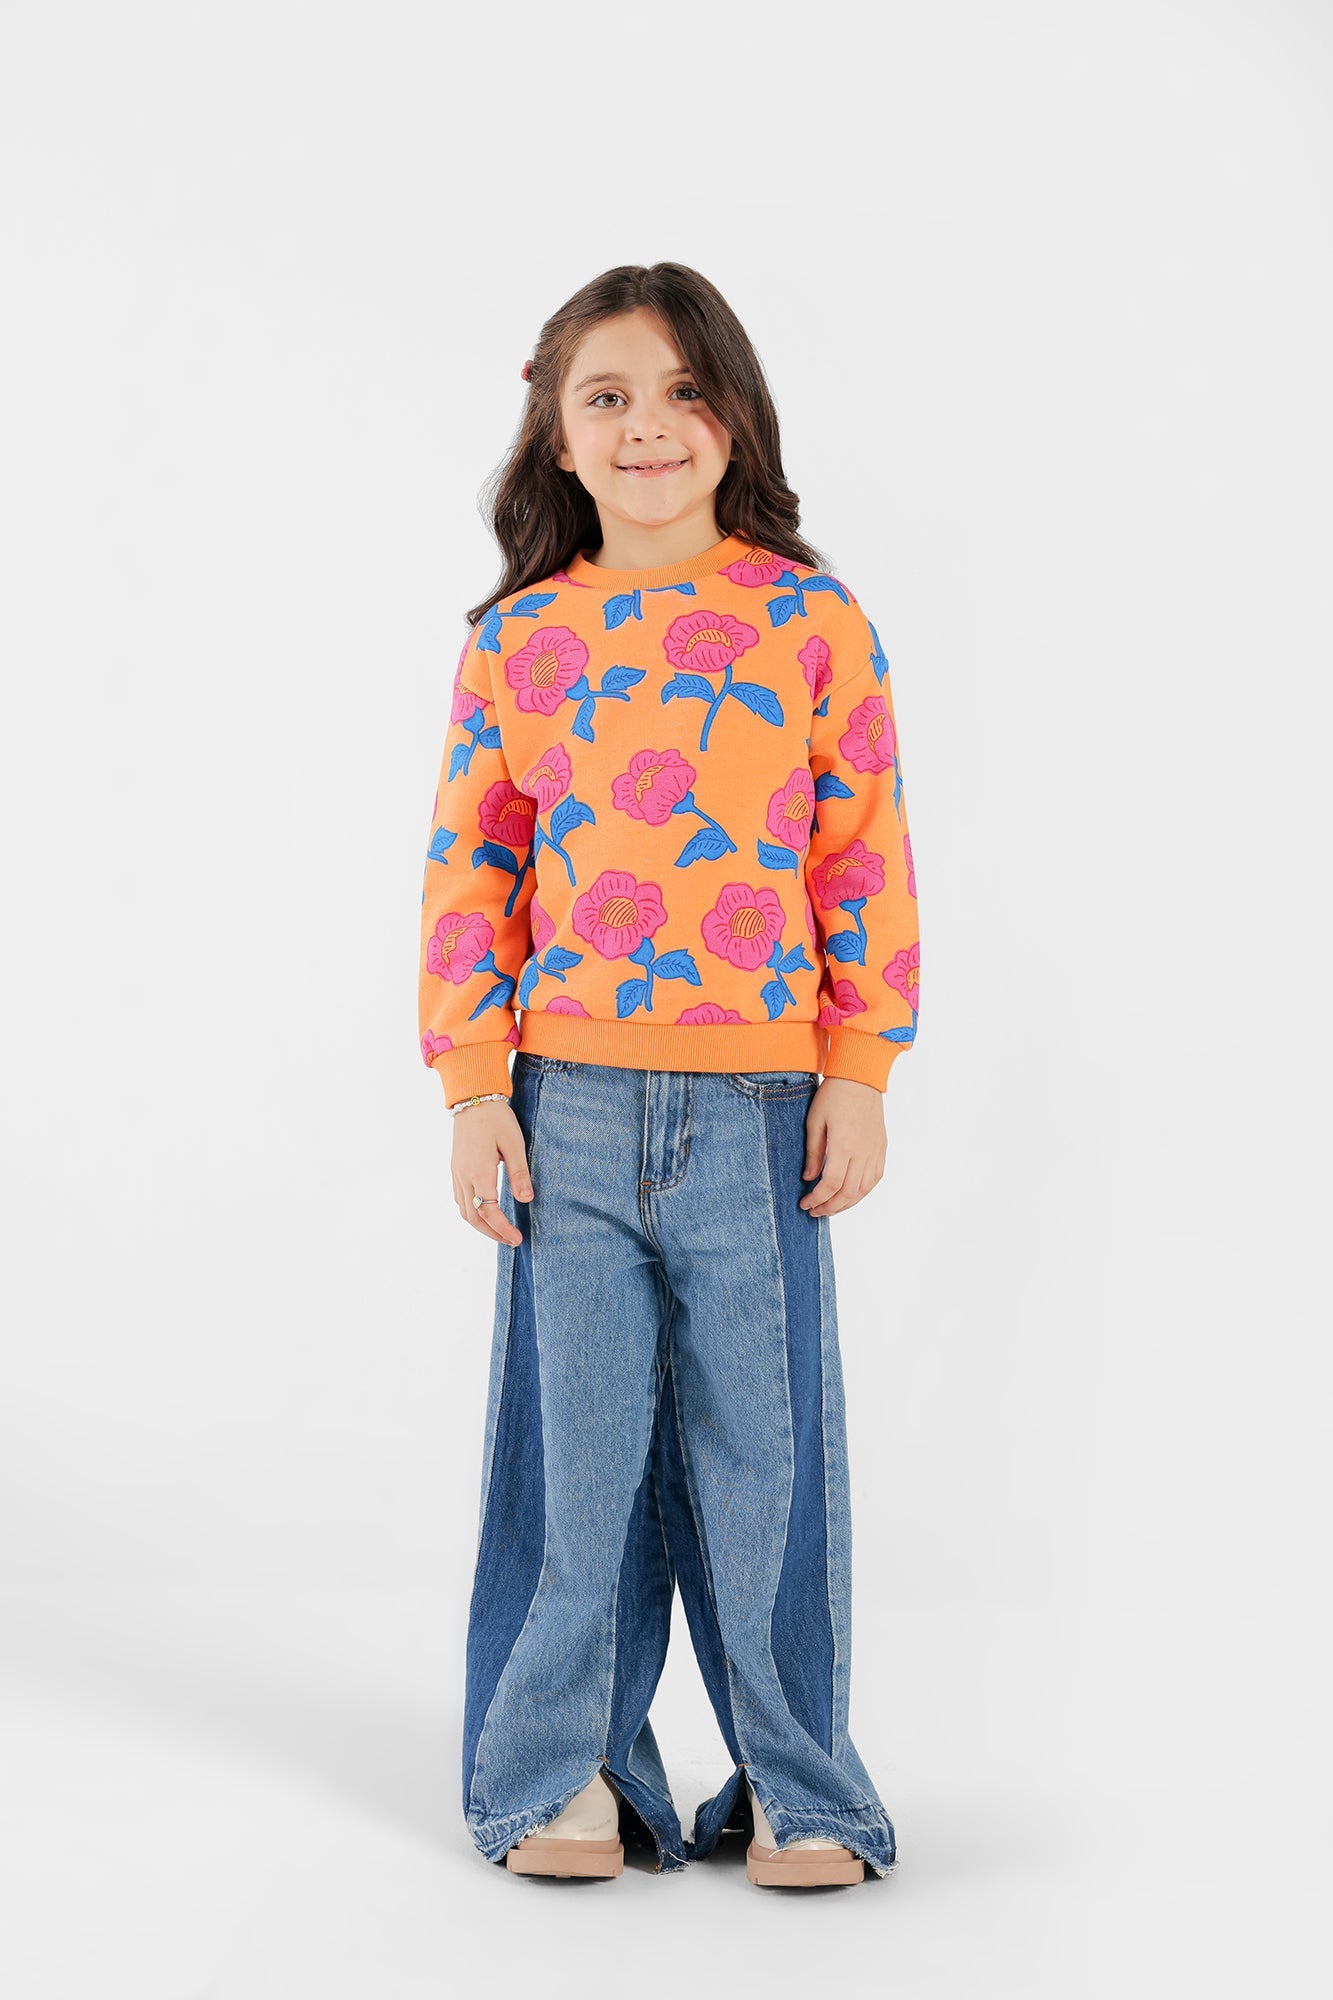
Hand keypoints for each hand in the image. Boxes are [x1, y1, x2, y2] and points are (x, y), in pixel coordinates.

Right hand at [451, 1099, 533, 1246]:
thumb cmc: (496, 1118)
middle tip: (511, 1241)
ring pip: (464, 1210)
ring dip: (481, 1225)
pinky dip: (472, 1212)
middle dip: (492, 1233)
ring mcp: (457, 1172)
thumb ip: (519, 1173)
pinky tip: (484, 1212)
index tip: (517, 1239)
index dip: (502, 1229)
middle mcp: (464, 1176)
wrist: (473, 1098)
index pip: (488, 1211)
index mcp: (479, 1172)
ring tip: (500, 1231)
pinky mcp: (456, 1168)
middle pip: (473, 1217)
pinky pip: (460, 1199)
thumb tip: (526, 1200)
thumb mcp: (514, 1143)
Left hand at [799, 1077, 886, 1216]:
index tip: (804, 1203)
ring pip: (864, 1189)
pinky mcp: (881, 1147)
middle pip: (849, 1192)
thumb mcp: (814, 1121)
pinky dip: (863, 1191)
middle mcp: (863, 1151)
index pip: (831, 1184)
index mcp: (844, 1144)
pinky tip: (850, 1195)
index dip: (817, 1199)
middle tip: (815, 1211)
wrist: (860, 1077)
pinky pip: (875, 1178)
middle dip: (830, 1207)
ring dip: (847, 1203)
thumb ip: (813, 1152)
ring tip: (830, 1208)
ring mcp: (875, 1150)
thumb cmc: (833, 1095)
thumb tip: (809, 1178)